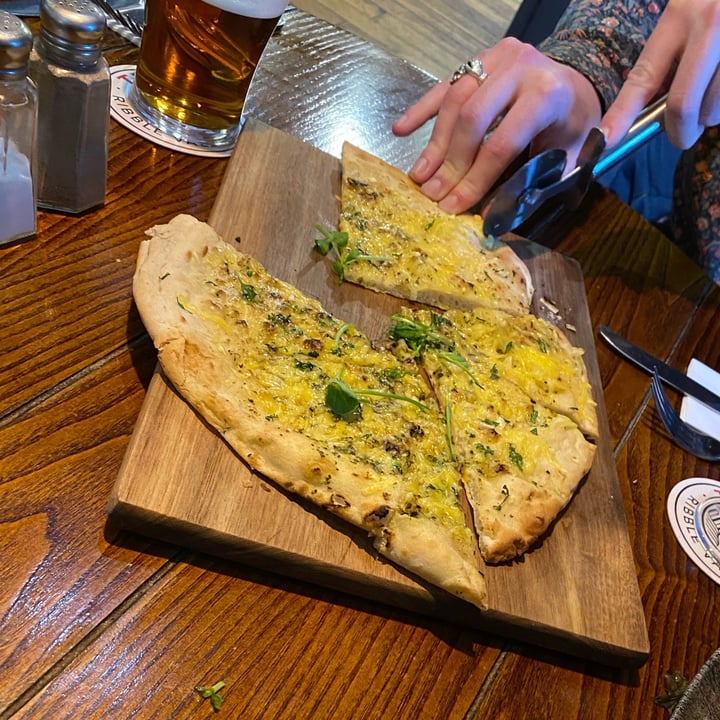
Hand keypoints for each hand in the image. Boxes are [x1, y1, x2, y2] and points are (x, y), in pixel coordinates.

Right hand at [392, 37, 601, 213]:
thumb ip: (530, 183)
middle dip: (450, 164)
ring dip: (434, 144)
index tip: (453, 205)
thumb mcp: (567, 156)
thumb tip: (488, 214)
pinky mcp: (479, 57)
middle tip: (432, 194)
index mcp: (547, 94)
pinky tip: (401, 130)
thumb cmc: (572, 123)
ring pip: (454, 102)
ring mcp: (496, 58)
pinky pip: (444, 84)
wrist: (578, 79)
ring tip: (419, 175)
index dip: (475, 179)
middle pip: (472, 120)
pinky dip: (421, 109)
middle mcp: (520, 69)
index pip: (502, 144)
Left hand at [601, 0, 719, 148]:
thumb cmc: (715, 5)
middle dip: (680, 132)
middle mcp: (708, 25)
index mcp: (678, 18)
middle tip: (682, 137)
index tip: (605, 138)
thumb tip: (652, 112)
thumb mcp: (687, 16)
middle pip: (682, 104)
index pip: (642, 79)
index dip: (621, 115)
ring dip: (709, 116)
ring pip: (714, 108)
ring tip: (712, 97)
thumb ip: (668, 58)